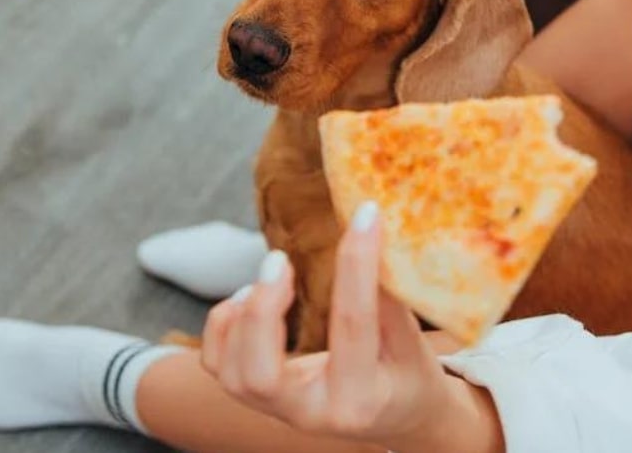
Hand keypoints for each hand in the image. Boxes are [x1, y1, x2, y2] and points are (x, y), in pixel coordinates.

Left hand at [200, 202, 501, 451]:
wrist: (393, 417)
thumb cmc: (407, 374)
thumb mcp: (413, 342)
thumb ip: (390, 297)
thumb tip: (370, 228)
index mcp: (361, 399)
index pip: (352, 326)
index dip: (358, 263)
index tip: (365, 215)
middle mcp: (312, 413)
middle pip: (260, 375)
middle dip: (260, 311)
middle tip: (280, 260)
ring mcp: (278, 410)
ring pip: (232, 373)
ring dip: (241, 315)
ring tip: (273, 274)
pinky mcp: (256, 397)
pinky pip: (217, 364)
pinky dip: (224, 324)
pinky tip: (250, 296)